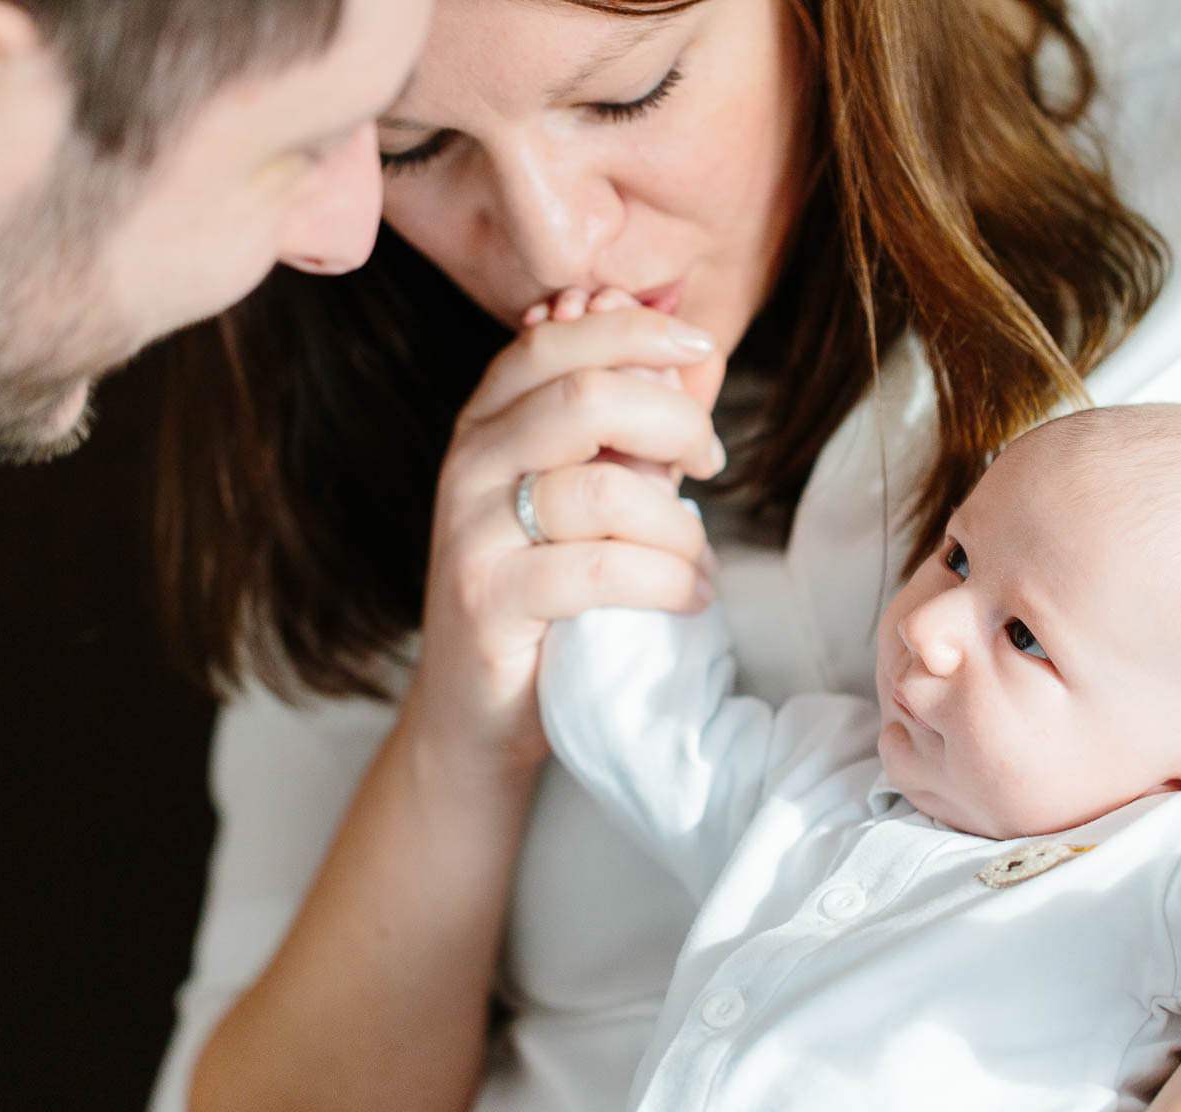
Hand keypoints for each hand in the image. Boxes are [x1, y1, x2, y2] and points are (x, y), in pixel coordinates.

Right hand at [399, 291, 725, 779]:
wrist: (473, 711)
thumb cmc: (545, 594)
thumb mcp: (588, 496)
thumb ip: (634, 429)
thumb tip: (700, 357)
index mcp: (487, 423)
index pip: (553, 341)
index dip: (633, 331)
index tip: (698, 350)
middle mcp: (469, 465)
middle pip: (585, 397)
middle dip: (674, 421)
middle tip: (710, 461)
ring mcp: (472, 533)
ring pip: (602, 489)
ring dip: (679, 525)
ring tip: (698, 558)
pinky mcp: (489, 600)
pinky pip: (601, 570)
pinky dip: (667, 580)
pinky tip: (690, 596)